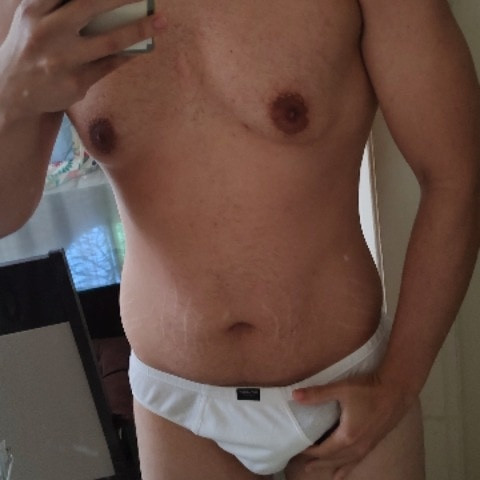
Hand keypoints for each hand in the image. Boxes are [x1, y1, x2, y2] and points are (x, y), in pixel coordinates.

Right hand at [0, 0, 166, 118]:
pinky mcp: (77, 82)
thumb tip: (111, 4)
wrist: (15, 92)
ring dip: (139, 29)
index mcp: (34, 9)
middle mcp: (46, 32)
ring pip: (109, 41)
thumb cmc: (34, 48)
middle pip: (90, 6)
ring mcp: (62, 60)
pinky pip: (110, 64)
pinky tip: (143, 46)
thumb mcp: (35, 20)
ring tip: (160, 22)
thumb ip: (60, 6)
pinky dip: (129, 53)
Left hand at [292, 373, 413, 479]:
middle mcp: (357, 446)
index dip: (309, 451)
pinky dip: (347, 467)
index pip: (323, 450)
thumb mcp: (341, 389)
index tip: (297, 449)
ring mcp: (367, 447)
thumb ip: (317, 394)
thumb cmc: (368, 389)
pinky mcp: (374, 443)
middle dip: (317, 463)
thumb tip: (295, 395)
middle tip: (303, 466)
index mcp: (347, 436)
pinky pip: (356, 461)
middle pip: (333, 460)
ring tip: (316, 470)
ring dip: (330, 467)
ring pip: (345, 463)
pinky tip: (343, 471)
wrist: (396, 390)